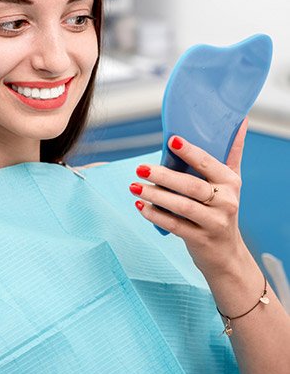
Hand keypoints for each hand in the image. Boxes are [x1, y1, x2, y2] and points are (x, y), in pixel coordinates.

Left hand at [130, 118, 249, 276]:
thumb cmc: (222, 208)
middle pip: (191, 186)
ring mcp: (214, 222)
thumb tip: (241, 119)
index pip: (208, 163)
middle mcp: (226, 202)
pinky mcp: (200, 239)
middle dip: (164, 176)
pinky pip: (174, 225)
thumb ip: (233, 151)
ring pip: (182, 206)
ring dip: (155, 195)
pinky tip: (140, 205)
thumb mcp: (231, 181)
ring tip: (134, 186)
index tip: (172, 141)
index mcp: (230, 182)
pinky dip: (155, 215)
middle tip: (140, 168)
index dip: (190, 152)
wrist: (227, 254)